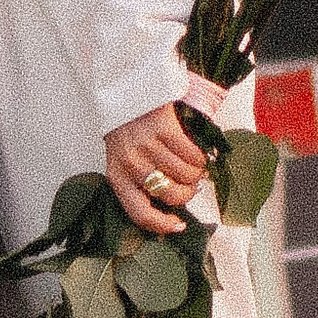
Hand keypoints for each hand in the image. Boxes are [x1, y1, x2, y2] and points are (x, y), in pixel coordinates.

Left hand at [106, 102, 208, 234]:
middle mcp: (131, 164)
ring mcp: (147, 146)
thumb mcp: (123, 161)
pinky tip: (195, 154)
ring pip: (186, 175)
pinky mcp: (163, 129)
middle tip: (190, 185)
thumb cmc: (127, 131)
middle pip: (170, 195)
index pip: (140, 214)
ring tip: (192, 166)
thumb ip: (140, 183)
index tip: (179, 225)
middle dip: (188, 193)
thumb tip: (172, 207)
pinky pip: (193, 155)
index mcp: (118, 177)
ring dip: (196, 174)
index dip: (163, 225)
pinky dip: (200, 158)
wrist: (126, 91)